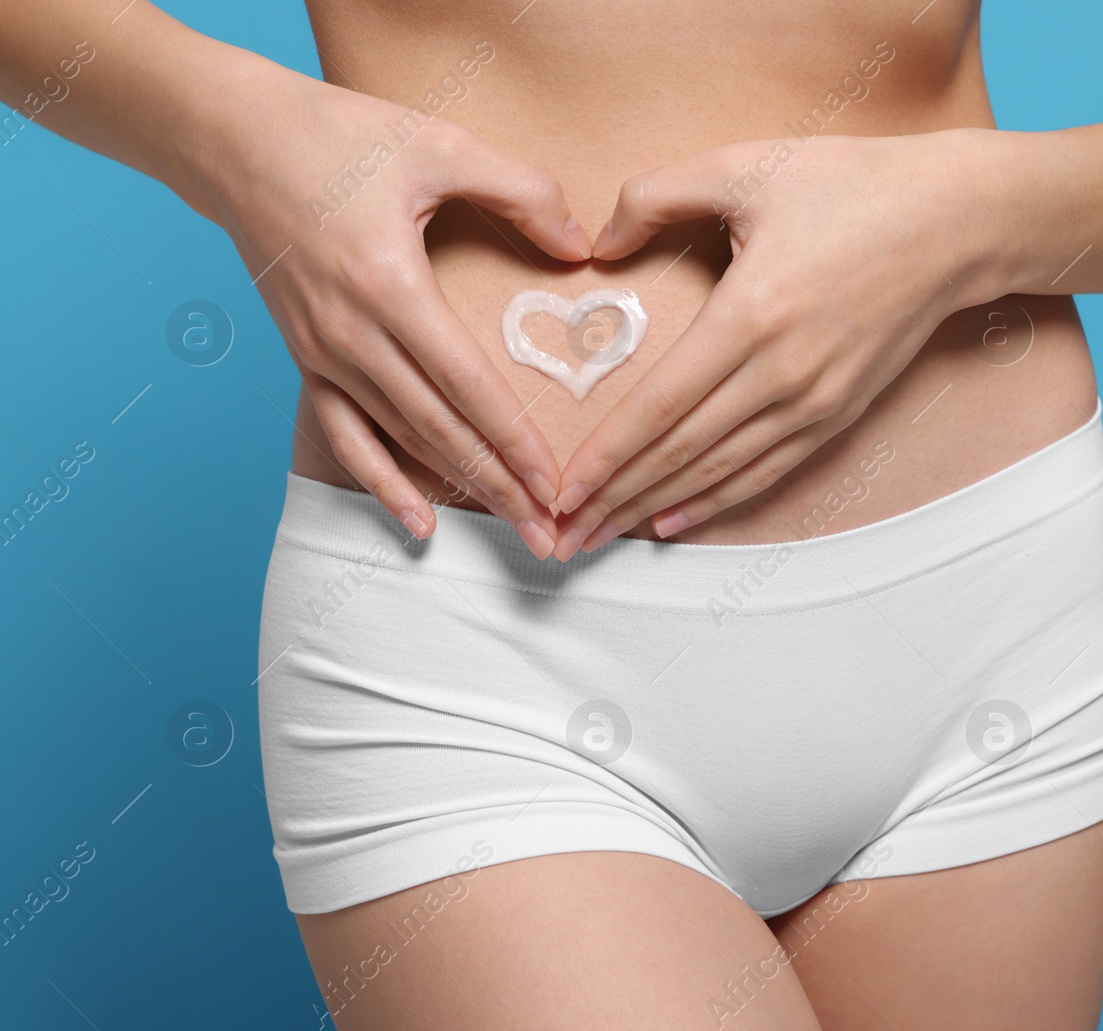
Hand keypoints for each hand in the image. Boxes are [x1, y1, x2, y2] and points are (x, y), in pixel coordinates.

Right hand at [191, 60, 589, 555]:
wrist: (234, 141)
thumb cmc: (342, 137)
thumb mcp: (441, 146)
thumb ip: (522, 191)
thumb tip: (582, 247)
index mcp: (389, 286)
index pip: (466, 384)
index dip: (514, 439)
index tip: (556, 483)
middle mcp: (351, 334)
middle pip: (439, 429)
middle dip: (500, 485)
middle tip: (553, 534)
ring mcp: (322, 353)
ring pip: (400, 439)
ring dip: (459, 489)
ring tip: (513, 531)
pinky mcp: (305, 359)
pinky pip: (345, 435)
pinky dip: (381, 482)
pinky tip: (419, 521)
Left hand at [548, 129, 993, 557]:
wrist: (956, 222)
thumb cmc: (851, 185)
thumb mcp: (747, 166)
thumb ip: (657, 196)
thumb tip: (599, 244)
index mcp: (752, 314)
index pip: (662, 405)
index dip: (608, 455)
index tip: (563, 489)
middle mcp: (783, 373)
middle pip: (683, 453)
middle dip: (617, 498)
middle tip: (563, 535)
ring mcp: (816, 401)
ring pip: (721, 472)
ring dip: (657, 507)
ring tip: (603, 535)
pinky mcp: (839, 412)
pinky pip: (767, 470)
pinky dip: (717, 501)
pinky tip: (674, 519)